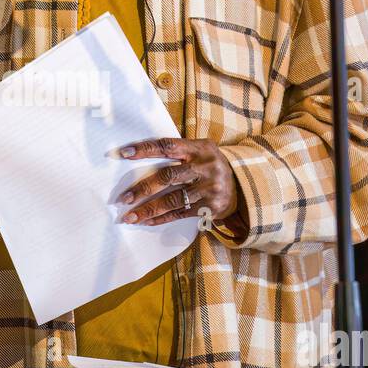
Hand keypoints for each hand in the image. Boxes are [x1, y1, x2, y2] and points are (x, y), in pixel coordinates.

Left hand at [115, 137, 240, 225]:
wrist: (243, 186)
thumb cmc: (210, 165)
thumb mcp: (200, 151)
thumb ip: (177, 152)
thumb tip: (137, 156)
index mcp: (199, 148)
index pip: (167, 146)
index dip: (145, 149)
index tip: (123, 153)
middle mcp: (205, 167)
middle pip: (167, 176)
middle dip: (142, 188)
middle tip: (123, 198)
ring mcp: (209, 188)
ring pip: (172, 200)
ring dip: (148, 209)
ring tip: (129, 216)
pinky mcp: (211, 207)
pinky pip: (180, 214)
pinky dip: (161, 218)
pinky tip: (146, 221)